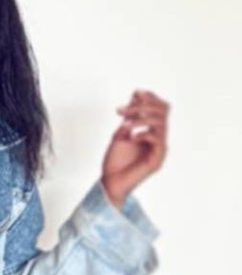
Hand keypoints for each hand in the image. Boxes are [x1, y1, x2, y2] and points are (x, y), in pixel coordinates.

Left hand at [101, 89, 169, 209]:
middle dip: (142, 106)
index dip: (151, 98)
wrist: (111, 182)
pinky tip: (130, 137)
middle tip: (122, 110)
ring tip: (123, 124)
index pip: (161, 109)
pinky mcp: (156, 161)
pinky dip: (143, 134)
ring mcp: (159, 150)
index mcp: (152, 132)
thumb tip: (137, 95)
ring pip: (160, 124)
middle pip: (163, 113)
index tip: (136, 92)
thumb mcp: (121, 132)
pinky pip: (157, 140)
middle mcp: (159, 140)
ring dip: (139, 120)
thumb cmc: (115, 160)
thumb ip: (130, 116)